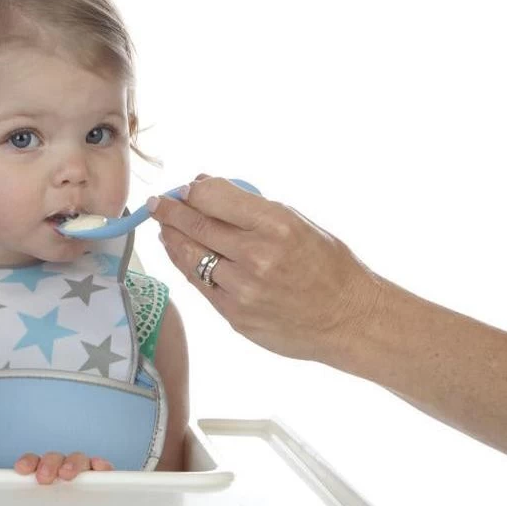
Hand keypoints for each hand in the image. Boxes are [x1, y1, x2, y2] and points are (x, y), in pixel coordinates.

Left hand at [14, 452, 113, 482]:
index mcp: (45, 475)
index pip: (35, 462)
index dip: (29, 462)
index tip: (21, 469)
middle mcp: (64, 469)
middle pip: (56, 458)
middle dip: (49, 464)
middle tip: (44, 477)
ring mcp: (84, 472)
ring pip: (78, 459)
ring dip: (72, 463)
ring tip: (66, 474)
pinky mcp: (104, 477)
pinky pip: (103, 467)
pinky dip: (100, 465)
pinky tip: (97, 467)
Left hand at [149, 176, 381, 364]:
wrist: (350, 318)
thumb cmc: (329, 266)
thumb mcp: (298, 222)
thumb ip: (250, 207)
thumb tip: (205, 187)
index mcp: (276, 225)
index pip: (213, 198)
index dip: (191, 192)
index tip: (182, 190)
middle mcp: (256, 257)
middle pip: (195, 227)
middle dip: (170, 213)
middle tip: (156, 204)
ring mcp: (242, 290)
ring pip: (190, 258)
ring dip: (172, 240)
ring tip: (165, 229)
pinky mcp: (235, 315)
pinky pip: (200, 286)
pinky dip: (188, 267)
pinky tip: (183, 255)